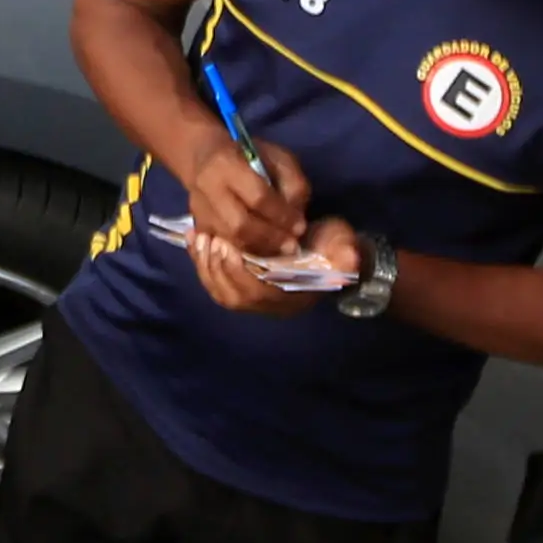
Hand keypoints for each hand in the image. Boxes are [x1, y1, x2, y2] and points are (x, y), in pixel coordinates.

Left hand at [183, 217, 371, 317]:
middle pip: (235, 297)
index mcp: (293, 297)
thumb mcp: (343, 246)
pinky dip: (202, 263)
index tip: (228, 246)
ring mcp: (256, 297)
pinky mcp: (242, 285)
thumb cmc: (333, 247)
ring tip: (201, 238)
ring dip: (206, 266)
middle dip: (218, 269)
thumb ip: (345, 254)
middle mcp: (272, 304)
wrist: (326, 246)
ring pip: (222, 293)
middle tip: (211, 239)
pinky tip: (195, 239)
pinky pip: (216, 283)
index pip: (260, 294)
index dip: (240, 273)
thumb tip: (347, 260)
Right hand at [185, 130, 305, 259]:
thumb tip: (296, 219)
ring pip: (230, 240)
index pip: (257, 197)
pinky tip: (262, 251)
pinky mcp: (197, 224)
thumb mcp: (277, 157)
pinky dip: (245, 252)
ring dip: (259, 249)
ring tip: (279, 251)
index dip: (282, 215)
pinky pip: (222, 247)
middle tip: (291, 246)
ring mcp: (199, 210)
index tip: (300, 227)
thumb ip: (293, 184)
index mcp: (226, 164)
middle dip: (270, 238)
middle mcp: (206, 188)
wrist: (203, 156)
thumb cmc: (247, 155)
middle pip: (239, 225)